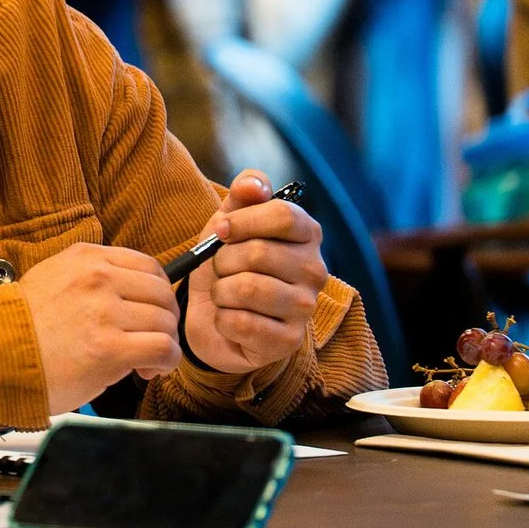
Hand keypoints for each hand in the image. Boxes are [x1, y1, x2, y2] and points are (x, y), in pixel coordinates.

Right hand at [14, 242, 182, 412]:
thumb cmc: (18, 328)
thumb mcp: (52, 279)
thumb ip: (90, 278)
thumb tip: (127, 291)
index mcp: (87, 258)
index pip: (149, 266)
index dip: (158, 292)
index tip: (152, 311)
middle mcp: (99, 278)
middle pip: (162, 293)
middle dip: (165, 320)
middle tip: (152, 340)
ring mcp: (105, 312)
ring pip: (165, 322)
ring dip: (164, 344)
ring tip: (145, 361)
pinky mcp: (110, 348)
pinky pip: (163, 349)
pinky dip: (165, 362)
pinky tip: (148, 370)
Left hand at [179, 170, 326, 373]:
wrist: (213, 315)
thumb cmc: (227, 263)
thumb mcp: (230, 222)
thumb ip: (243, 194)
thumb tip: (252, 186)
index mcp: (307, 234)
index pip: (283, 215)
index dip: (243, 221)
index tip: (222, 231)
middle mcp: (315, 270)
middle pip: (259, 253)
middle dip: (222, 260)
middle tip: (221, 269)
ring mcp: (305, 308)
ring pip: (247, 289)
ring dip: (220, 291)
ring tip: (224, 294)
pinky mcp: (288, 341)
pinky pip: (241, 323)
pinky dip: (222, 319)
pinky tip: (229, 319)